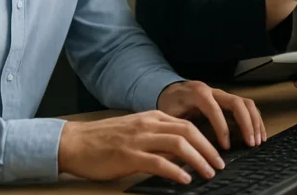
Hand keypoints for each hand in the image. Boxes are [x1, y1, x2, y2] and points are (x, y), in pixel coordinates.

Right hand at [57, 110, 224, 184]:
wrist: (76, 142)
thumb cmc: (104, 140)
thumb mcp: (135, 131)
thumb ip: (157, 137)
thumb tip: (181, 152)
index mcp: (151, 117)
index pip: (187, 124)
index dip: (206, 139)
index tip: (216, 153)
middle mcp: (148, 124)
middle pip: (188, 131)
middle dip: (208, 149)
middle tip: (220, 164)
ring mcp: (139, 139)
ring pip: (178, 144)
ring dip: (198, 159)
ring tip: (209, 173)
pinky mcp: (129, 156)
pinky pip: (159, 162)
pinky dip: (176, 171)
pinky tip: (185, 179)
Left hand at [157, 80, 264, 149]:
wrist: (171, 90)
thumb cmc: (170, 104)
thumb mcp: (169, 115)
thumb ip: (178, 127)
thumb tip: (187, 149)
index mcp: (198, 94)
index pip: (215, 110)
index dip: (222, 129)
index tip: (226, 147)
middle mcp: (214, 91)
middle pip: (237, 103)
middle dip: (246, 124)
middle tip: (251, 144)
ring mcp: (224, 94)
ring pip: (246, 103)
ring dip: (255, 122)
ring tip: (258, 141)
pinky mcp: (229, 100)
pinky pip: (247, 106)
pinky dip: (255, 120)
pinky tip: (259, 135)